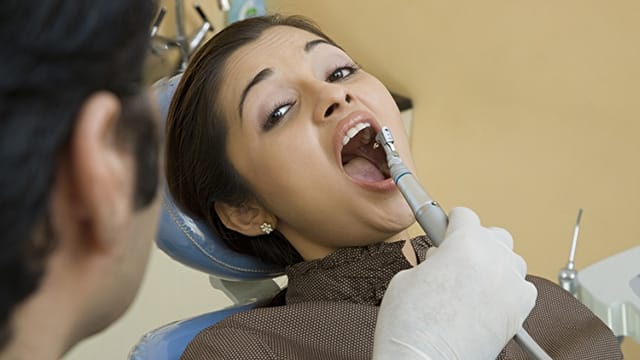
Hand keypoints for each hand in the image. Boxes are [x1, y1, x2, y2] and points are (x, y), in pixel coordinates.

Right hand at [373, 207, 536, 358]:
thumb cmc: (412, 325)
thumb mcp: (408, 276)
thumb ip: (432, 259)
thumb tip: (441, 260)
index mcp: (465, 242)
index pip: (465, 215)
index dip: (450, 224)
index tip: (446, 231)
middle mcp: (494, 259)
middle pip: (494, 235)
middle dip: (475, 242)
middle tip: (453, 259)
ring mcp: (511, 286)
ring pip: (511, 260)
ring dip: (494, 264)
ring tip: (471, 280)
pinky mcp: (519, 312)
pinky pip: (522, 288)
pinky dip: (507, 289)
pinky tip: (487, 299)